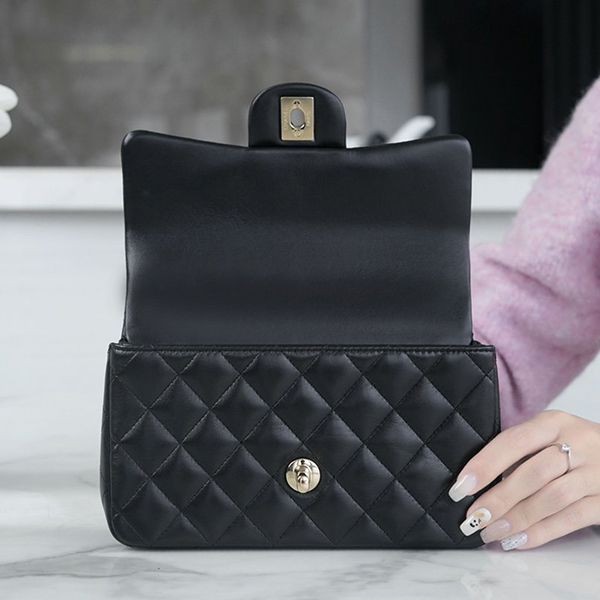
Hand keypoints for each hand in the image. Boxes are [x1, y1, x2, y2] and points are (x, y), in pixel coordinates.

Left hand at [448, 409, 599, 549]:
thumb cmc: (571, 446)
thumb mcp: (548, 436)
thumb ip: (519, 453)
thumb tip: (476, 483)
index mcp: (555, 422)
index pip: (514, 441)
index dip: (485, 464)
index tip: (462, 486)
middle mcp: (579, 443)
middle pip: (534, 473)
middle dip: (499, 498)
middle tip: (473, 516)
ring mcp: (597, 473)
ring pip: (553, 498)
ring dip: (517, 518)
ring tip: (490, 531)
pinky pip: (572, 518)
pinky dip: (541, 532)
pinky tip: (517, 539)